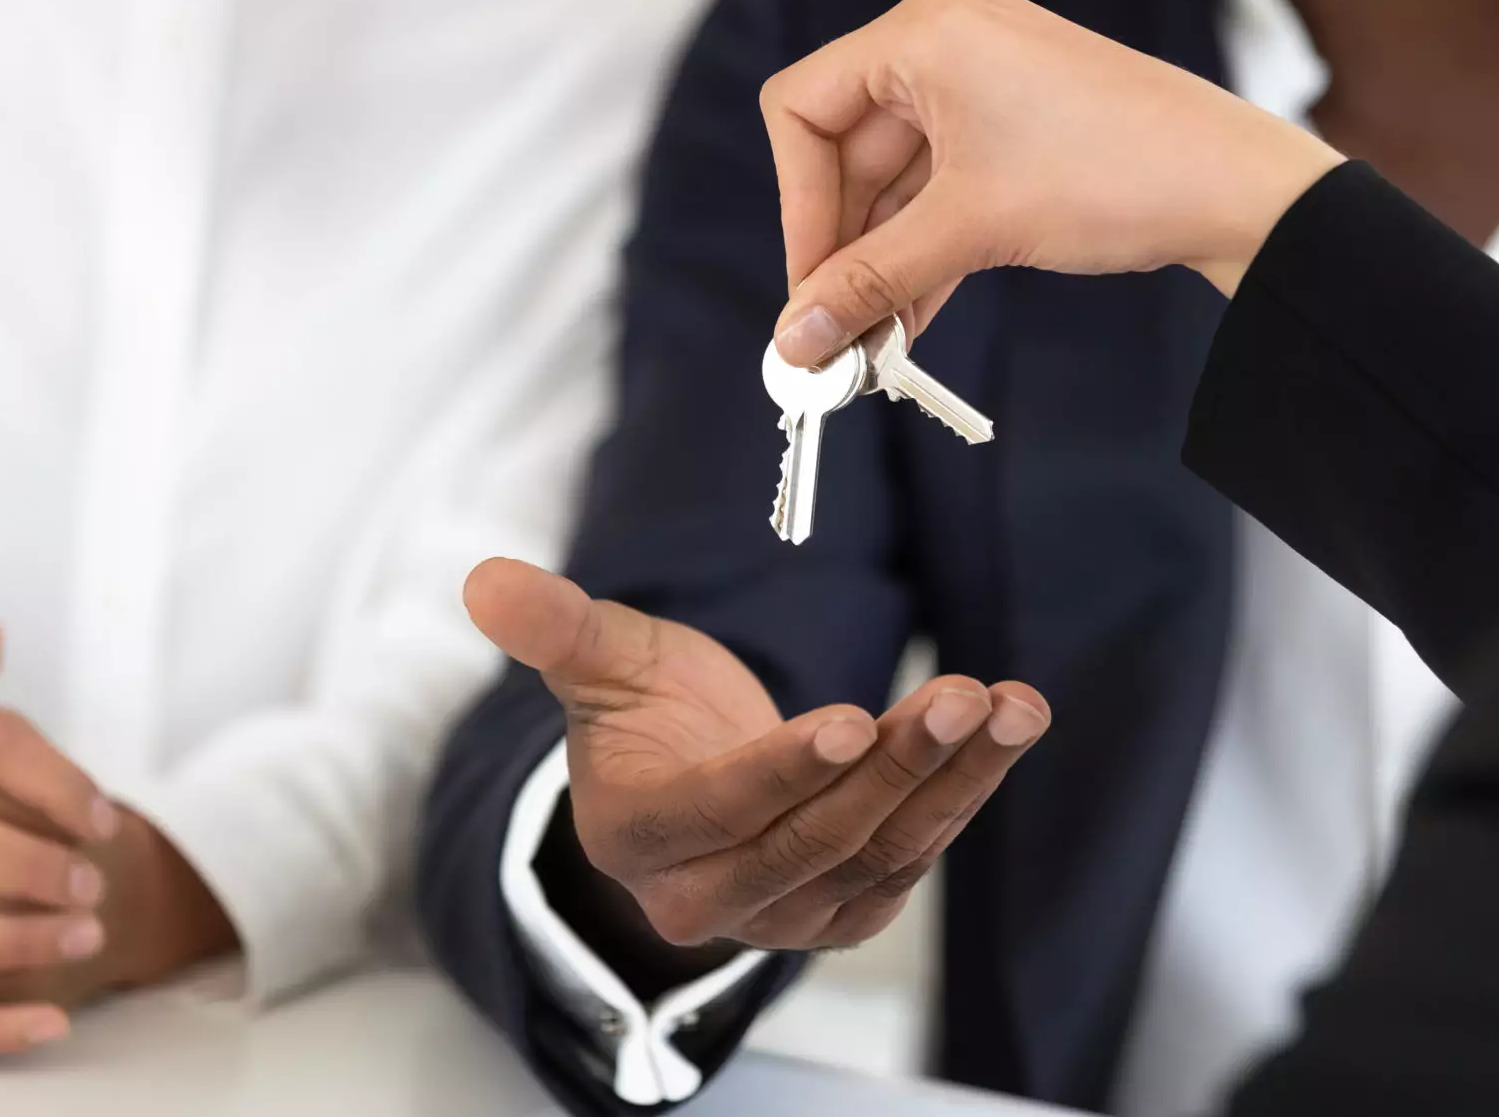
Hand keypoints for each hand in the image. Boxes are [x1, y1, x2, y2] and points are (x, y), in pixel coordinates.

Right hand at [465, 558, 1049, 952]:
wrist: (683, 774)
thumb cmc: (641, 712)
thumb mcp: (600, 661)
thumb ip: (556, 628)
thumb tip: (486, 582)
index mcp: (639, 837)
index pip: (719, 811)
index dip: (781, 771)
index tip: (847, 719)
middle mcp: (707, 899)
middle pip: (816, 840)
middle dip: (898, 765)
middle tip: (963, 695)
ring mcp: (781, 916)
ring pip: (880, 853)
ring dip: (955, 778)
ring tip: (1012, 706)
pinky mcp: (841, 911)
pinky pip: (911, 858)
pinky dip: (965, 793)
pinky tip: (1006, 730)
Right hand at [759, 0, 1342, 366]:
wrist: (1238, 187)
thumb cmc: (1111, 176)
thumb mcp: (970, 230)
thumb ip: (869, 281)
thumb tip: (793, 337)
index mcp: (922, 32)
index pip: (802, 109)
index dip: (796, 205)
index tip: (810, 286)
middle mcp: (947, 38)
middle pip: (846, 146)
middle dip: (840, 244)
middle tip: (831, 333)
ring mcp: (987, 75)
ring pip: (897, 175)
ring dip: (883, 256)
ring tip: (871, 343)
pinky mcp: (1020, 118)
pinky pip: (944, 180)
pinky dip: (926, 243)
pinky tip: (912, 316)